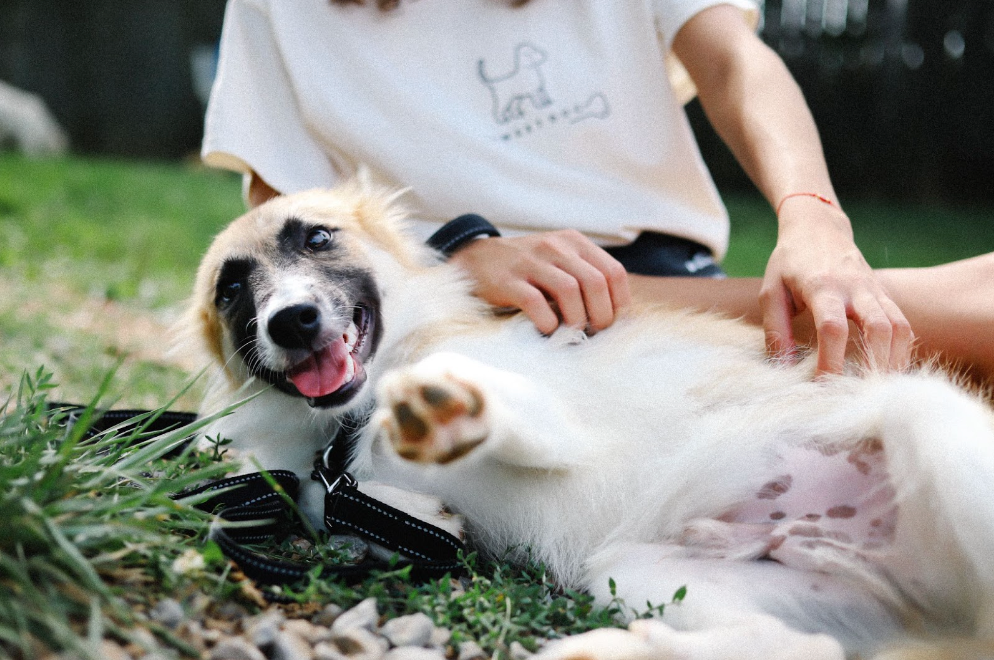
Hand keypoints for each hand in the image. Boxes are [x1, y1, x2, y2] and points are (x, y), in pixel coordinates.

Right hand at [448, 230, 630, 334]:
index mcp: (574, 242)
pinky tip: (546, 329)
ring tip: (572, 334)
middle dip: (601, 315)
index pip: (613, 272)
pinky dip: (546, 322)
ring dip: (576, 320)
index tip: (613, 324)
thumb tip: (614, 316)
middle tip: (594, 333)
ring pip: (569, 291)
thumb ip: (585, 276)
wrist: (476, 259)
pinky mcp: (507, 279)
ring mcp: (530, 261)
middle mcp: (555, 247)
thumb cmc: (527, 268)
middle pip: (595, 282)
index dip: (619, 303)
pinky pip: (535, 302)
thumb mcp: (559, 260)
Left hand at [760, 197, 912, 374]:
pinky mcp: (884, 293)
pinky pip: (903, 322)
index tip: (823, 386)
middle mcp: (854, 287)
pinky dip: (901, 349)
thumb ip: (775, 330)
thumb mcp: (771, 292)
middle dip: (874, 364)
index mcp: (822, 286)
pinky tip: (889, 370)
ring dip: (894, 360)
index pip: (833, 328)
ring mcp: (874, 289)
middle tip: (860, 395)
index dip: (831, 361)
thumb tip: (783, 368)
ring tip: (880, 389)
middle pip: (878, 328)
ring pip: (899, 326)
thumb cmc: (788, 263)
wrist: (817, 227)